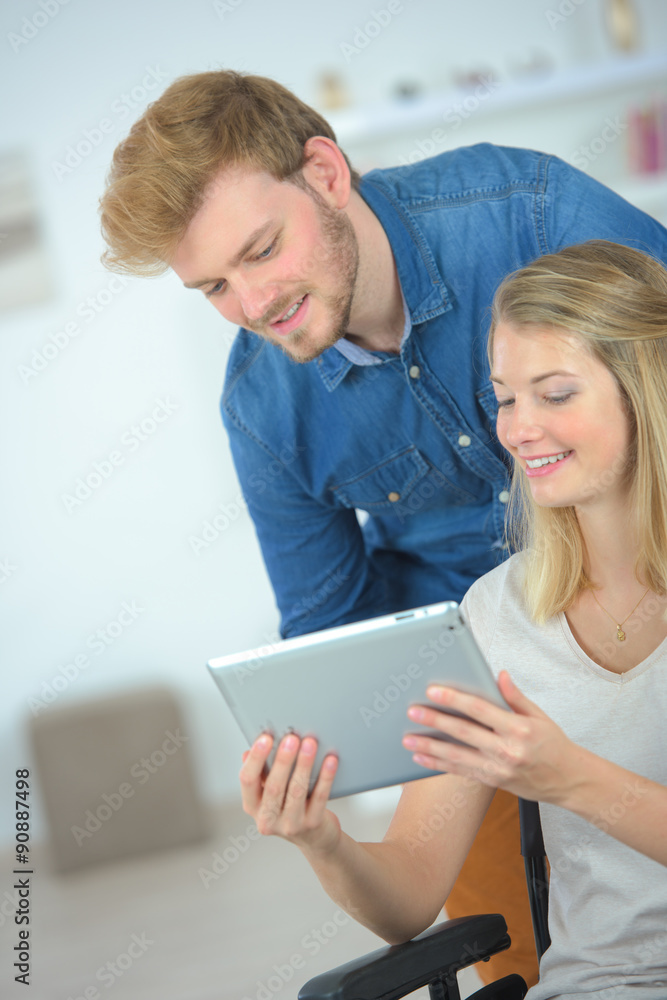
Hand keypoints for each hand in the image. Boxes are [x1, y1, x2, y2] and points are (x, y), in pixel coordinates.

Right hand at [239, 732, 340, 854]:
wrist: (314, 838)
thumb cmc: (290, 807)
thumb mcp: (270, 792)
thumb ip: (261, 772)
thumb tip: (250, 750)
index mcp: (253, 805)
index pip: (247, 780)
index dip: (255, 758)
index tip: (265, 738)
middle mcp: (268, 818)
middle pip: (273, 786)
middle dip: (283, 760)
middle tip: (292, 738)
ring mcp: (290, 824)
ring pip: (297, 791)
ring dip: (304, 764)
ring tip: (310, 744)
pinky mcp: (312, 825)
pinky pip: (320, 797)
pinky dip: (325, 777)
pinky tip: (330, 761)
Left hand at [403, 671, 581, 804]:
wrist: (570, 781)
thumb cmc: (554, 746)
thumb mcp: (539, 716)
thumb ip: (515, 696)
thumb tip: (498, 675)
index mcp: (518, 729)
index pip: (480, 710)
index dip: (455, 699)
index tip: (433, 691)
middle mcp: (507, 750)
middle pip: (464, 733)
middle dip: (435, 721)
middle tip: (412, 712)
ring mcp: (498, 768)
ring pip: (457, 756)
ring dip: (430, 747)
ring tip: (408, 739)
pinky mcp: (493, 781)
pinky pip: (461, 771)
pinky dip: (439, 765)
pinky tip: (422, 758)